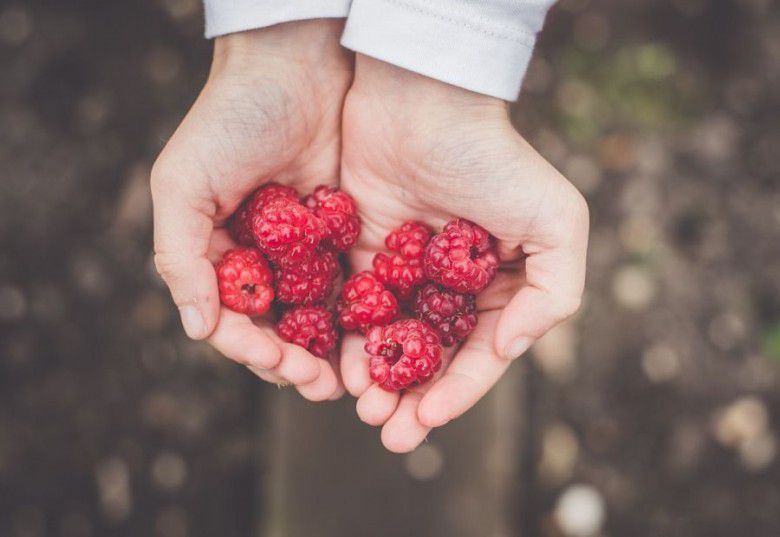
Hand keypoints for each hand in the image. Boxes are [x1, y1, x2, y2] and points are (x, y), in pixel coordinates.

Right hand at [151, 21, 351, 399]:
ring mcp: (305, 252)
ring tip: (350, 380)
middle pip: (277, 328)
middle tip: (322, 387)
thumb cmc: (230, 120)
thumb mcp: (183, 183)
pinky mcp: (346, 236)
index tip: (279, 365)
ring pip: (317, 316)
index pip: (231, 319)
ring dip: (331, 352)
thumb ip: (180, 256)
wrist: (297, 66)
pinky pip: (354, 285)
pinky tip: (380, 337)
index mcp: (218, 254)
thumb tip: (196, 329)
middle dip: (295, 363)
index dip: (251, 348)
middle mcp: (262, 260)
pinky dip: (363, 316)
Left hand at [339, 56, 588, 451]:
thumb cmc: (493, 159)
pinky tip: (338, 368)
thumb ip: (555, 293)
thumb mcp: (557, 222)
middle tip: (390, 434)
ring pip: (388, 343)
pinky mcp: (359, 255)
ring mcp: (404, 272)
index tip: (429, 420)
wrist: (421, 102)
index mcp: (497, 285)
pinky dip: (346, 342)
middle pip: (430, 359)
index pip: (478, 354)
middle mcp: (450, 286)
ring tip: (363, 409)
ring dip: (376, 382)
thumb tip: (507, 350)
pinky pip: (351, 310)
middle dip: (412, 401)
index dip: (457, 393)